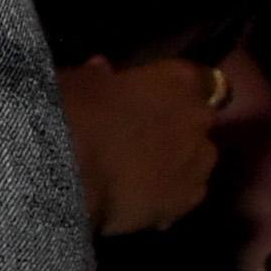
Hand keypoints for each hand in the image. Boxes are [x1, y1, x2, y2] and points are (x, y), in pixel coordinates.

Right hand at [59, 51, 223, 239]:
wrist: (71, 177)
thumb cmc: (74, 116)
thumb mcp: (78, 83)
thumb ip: (99, 76)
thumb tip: (102, 70)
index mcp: (178, 78)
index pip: (193, 78)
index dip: (171, 90)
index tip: (150, 99)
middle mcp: (199, 115)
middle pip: (199, 118)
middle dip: (179, 126)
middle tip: (143, 137)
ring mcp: (200, 160)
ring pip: (197, 158)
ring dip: (179, 161)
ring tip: (144, 174)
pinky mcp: (191, 200)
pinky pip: (186, 194)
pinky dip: (171, 196)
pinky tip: (144, 201)